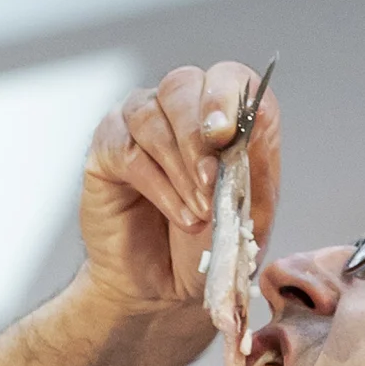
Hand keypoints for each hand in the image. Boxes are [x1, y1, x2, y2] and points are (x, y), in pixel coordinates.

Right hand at [70, 62, 277, 327]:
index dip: (226, 96)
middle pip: (182, 86)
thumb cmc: (209, 245)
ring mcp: (138, 125)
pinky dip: (157, 185)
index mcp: (222, 114)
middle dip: (198, 136)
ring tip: (199, 214)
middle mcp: (178, 109)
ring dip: (178, 167)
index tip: (227, 134)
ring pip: (151, 116)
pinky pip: (126, 151)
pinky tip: (178, 214)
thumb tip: (258, 114)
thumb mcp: (249, 209)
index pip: (227, 76)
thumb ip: (255, 161)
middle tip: (211, 183)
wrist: (164, 289)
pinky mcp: (106, 150)